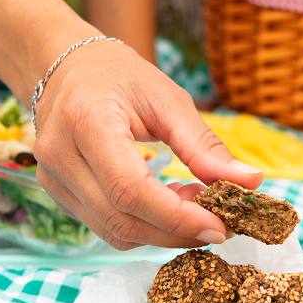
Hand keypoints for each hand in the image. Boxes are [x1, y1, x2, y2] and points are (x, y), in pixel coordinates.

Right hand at [32, 40, 263, 249]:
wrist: (66, 69)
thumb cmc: (119, 77)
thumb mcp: (168, 99)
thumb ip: (205, 146)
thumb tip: (250, 182)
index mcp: (86, 121)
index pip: (131, 190)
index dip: (178, 218)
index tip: (220, 227)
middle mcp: (60, 156)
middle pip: (122, 221)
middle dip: (178, 232)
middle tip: (216, 221)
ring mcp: (52, 180)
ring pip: (115, 233)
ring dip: (164, 232)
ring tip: (192, 203)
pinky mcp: (58, 195)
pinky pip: (107, 228)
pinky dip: (145, 227)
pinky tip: (167, 203)